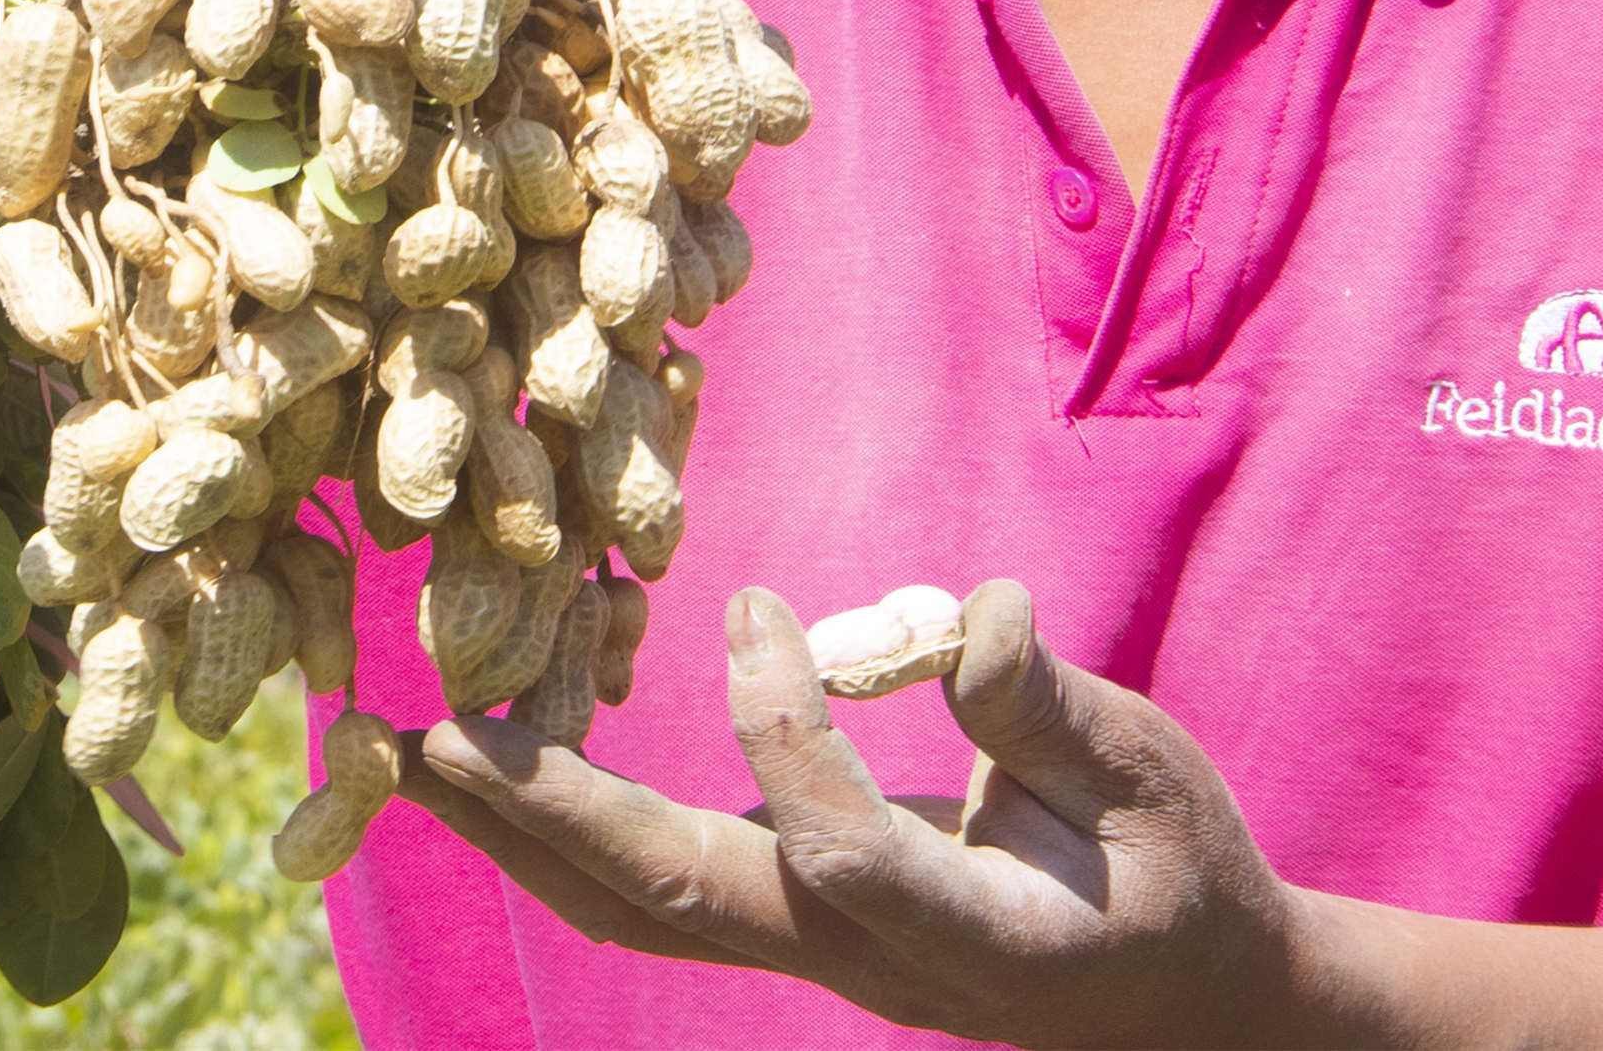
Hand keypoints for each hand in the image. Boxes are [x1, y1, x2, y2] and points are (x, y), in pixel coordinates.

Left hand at [398, 580, 1306, 1047]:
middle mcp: (867, 961)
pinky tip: (504, 767)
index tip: (756, 606)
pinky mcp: (797, 914)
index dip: (782, 734)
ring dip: (525, 829)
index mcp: (973, 939)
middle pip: (678, 906)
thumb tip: (961, 616)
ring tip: (414, 754)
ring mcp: (818, 949)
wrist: (1188, 996)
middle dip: (550, 819)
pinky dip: (568, 826)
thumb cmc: (1180, 872)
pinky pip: (659, 885)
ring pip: (644, 908)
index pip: (836, 851)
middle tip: (432, 735)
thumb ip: (1049, 707)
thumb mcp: (1153, 775)